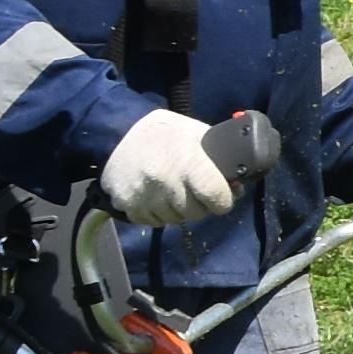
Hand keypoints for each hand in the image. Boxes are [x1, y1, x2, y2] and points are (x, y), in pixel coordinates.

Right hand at [100, 108, 241, 226]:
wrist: (116, 132)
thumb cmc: (165, 133)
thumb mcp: (196, 133)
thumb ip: (218, 158)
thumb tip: (236, 185)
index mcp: (187, 161)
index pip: (215, 196)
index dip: (223, 200)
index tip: (222, 197)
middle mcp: (164, 180)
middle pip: (196, 212)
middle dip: (200, 204)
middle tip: (195, 190)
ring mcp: (143, 195)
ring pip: (174, 219)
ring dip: (177, 209)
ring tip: (172, 188)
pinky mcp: (125, 204)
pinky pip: (152, 221)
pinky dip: (157, 212)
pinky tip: (155, 193)